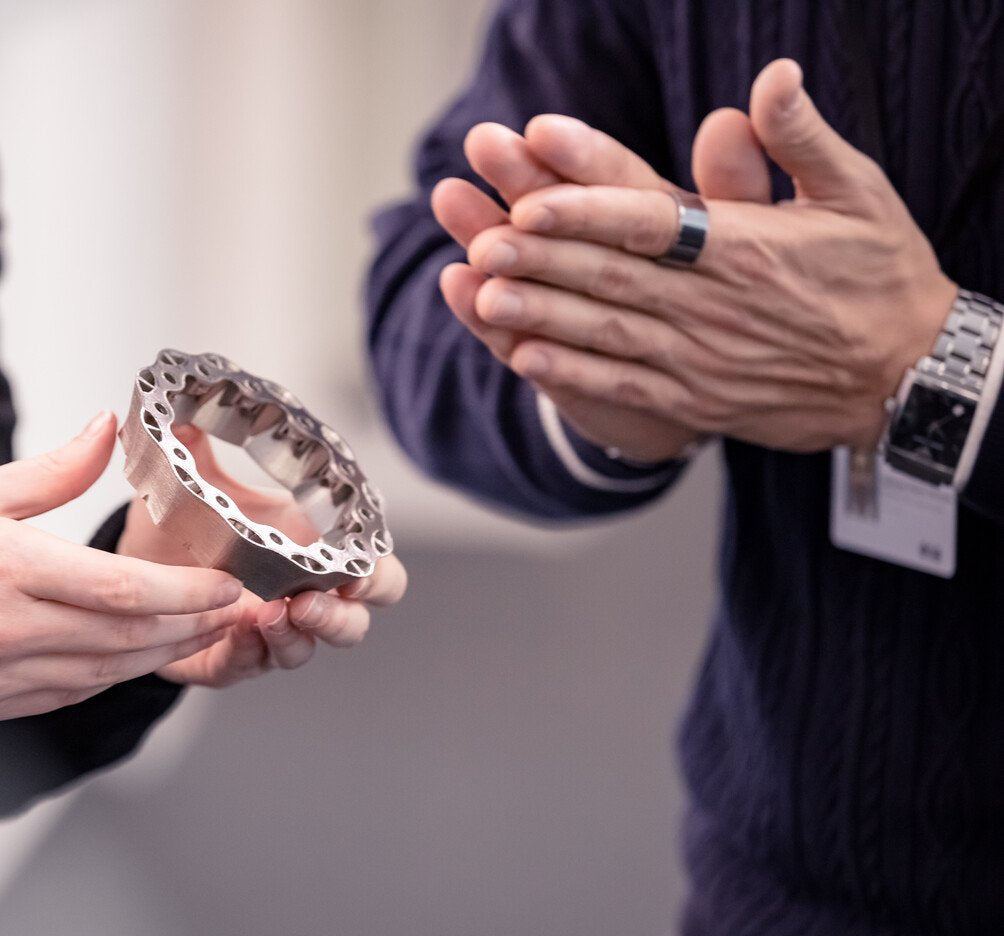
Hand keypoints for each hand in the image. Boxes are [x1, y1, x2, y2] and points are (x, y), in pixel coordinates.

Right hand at [0, 412, 246, 721]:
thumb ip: (38, 474)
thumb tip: (104, 429)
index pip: (117, 587)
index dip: (183, 595)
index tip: (226, 590)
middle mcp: (0, 630)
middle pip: (122, 638)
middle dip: (188, 629)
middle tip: (233, 618)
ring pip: (96, 675)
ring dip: (156, 658)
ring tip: (197, 638)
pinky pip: (53, 702)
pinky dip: (100, 682)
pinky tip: (122, 666)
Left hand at [117, 426, 407, 686]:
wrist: (133, 578)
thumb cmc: (181, 533)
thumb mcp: (194, 489)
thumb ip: (195, 451)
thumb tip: (182, 411)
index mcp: (310, 553)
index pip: (372, 571)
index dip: (377, 575)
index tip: (362, 566)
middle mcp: (300, 598)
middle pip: (355, 620)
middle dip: (347, 613)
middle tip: (324, 595)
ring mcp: (270, 632)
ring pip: (309, 647)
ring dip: (301, 633)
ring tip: (280, 611)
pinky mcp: (232, 659)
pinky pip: (255, 664)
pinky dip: (254, 650)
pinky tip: (244, 629)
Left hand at [475, 59, 956, 452]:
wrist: (910, 379)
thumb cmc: (880, 276)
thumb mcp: (858, 193)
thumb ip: (802, 137)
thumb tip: (773, 77)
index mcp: (745, 247)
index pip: (652, 223)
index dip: (587, 212)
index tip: (534, 201)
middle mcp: (716, 304)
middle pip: (614, 277)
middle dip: (543, 262)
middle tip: (484, 245)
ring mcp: (704, 358)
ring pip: (609, 333)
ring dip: (543, 317)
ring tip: (484, 300)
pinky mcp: (699, 400)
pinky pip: (626, 385)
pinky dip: (574, 373)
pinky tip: (525, 357)